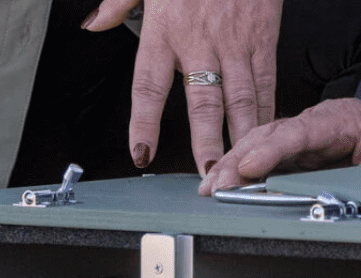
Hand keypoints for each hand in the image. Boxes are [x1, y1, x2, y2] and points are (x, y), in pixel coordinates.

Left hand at [85, 0, 283, 175]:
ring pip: (240, 100)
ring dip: (241, 140)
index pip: (148, 85)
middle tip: (208, 177)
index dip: (144, 123)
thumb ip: (119, 2)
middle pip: (203, 104)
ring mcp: (235, 41)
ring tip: (241, 171)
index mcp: (165, 27)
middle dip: (205, 144)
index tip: (140, 153)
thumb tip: (94, 24)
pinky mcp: (263, 38)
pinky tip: (265, 137)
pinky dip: (266, 113)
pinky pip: (266, 83)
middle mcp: (200, 40)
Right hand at [198, 98, 360, 194]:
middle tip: (216, 184)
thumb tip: (355, 192)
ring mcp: (302, 137)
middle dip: (237, 160)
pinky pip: (263, 156)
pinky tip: (221, 181)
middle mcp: (313, 125)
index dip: (271, 150)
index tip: (249, 166)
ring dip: (231, 166)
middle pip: (268, 136)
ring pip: (259, 145)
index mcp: (338, 119)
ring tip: (209, 187)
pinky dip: (239, 169)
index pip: (299, 132)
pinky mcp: (297, 151)